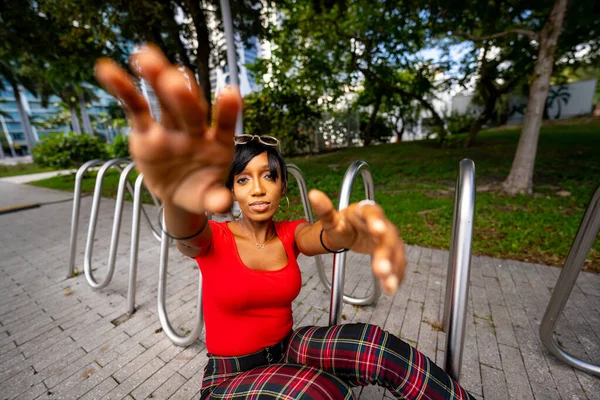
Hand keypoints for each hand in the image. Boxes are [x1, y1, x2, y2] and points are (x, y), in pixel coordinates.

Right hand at [94, 44, 240, 213]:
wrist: (180, 193)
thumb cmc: (201, 190)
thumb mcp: (209, 198)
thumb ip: (216, 199)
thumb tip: (222, 205)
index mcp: (217, 143)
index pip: (224, 124)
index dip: (227, 110)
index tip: (230, 93)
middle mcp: (194, 129)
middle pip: (190, 108)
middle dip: (183, 95)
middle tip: (176, 79)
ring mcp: (169, 126)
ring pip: (163, 99)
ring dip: (155, 77)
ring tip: (145, 56)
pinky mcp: (144, 129)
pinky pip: (134, 106)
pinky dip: (122, 88)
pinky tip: (106, 69)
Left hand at [308, 190, 405, 294]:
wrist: (350, 231)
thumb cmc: (342, 223)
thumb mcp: (331, 219)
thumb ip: (324, 210)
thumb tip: (313, 194)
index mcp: (366, 211)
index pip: (373, 214)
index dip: (376, 222)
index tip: (378, 230)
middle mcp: (383, 223)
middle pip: (387, 238)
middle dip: (386, 254)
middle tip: (380, 270)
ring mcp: (389, 238)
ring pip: (395, 253)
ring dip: (393, 269)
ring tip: (389, 286)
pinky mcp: (391, 251)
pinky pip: (397, 263)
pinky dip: (396, 276)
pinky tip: (392, 287)